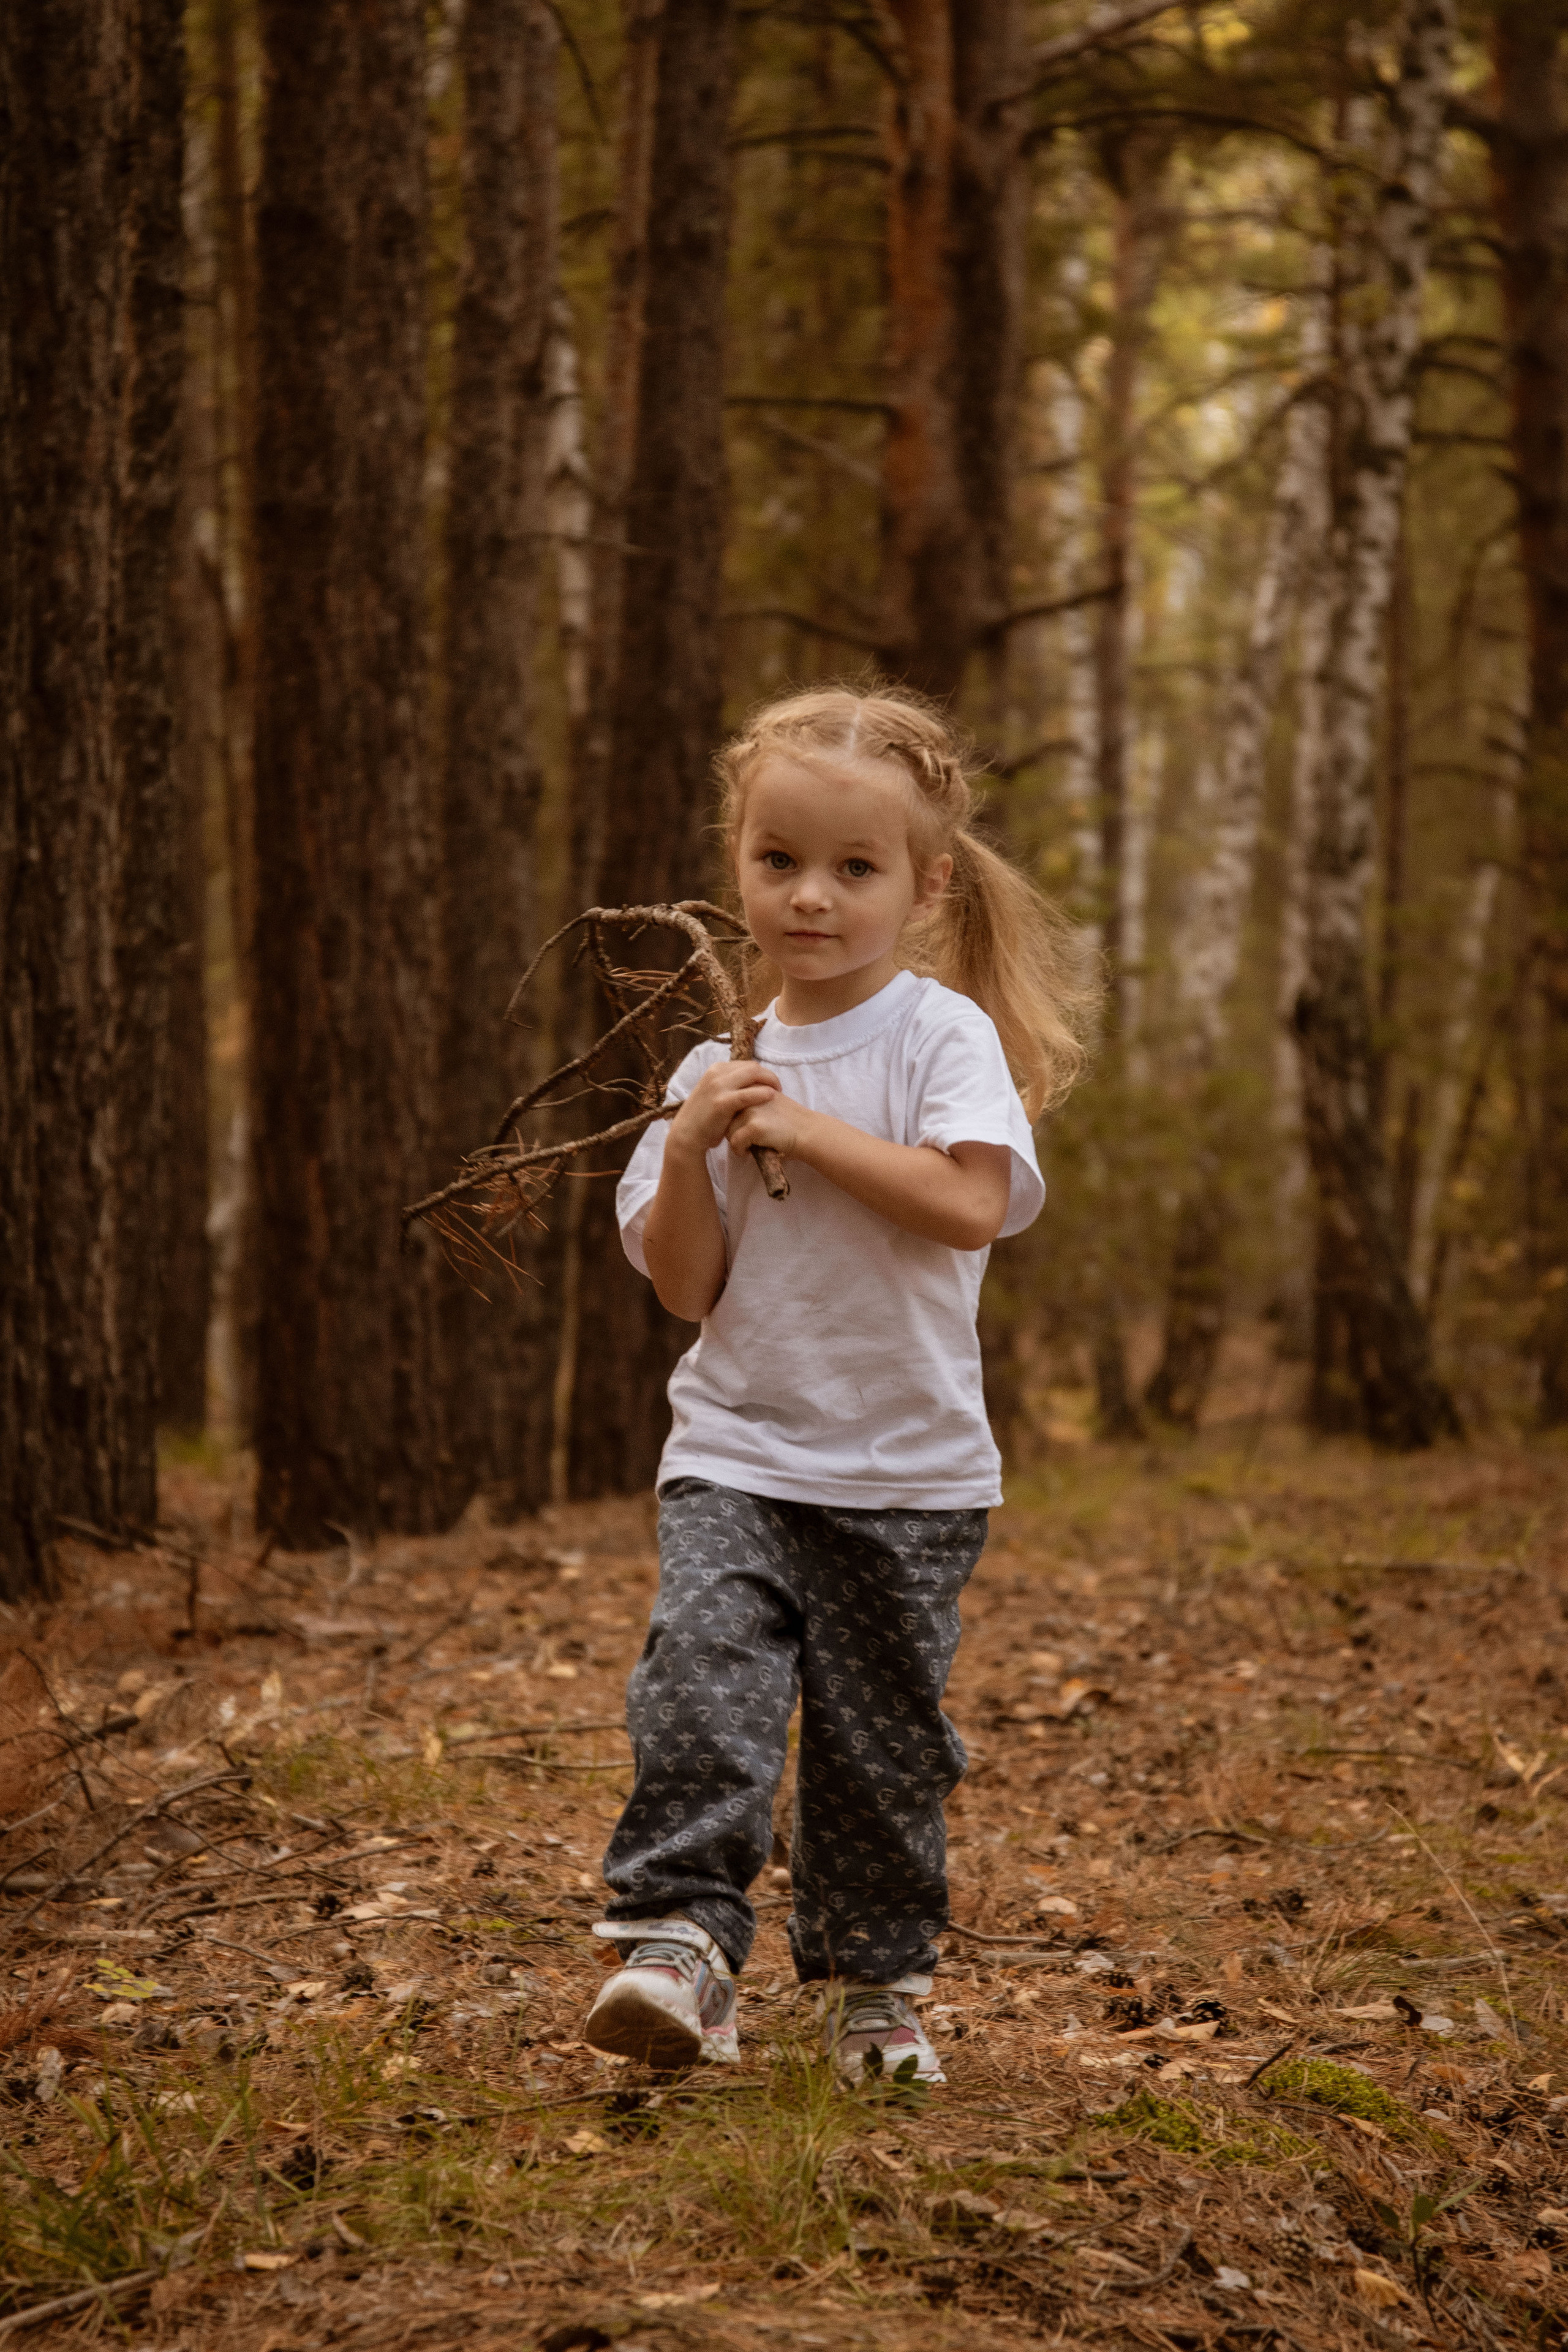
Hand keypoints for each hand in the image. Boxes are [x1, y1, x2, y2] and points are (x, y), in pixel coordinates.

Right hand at [667, 1059, 781, 1157]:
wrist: (687, 1134)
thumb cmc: (704, 1117)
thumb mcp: (715, 1094)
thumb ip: (730, 1086)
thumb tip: (750, 1083)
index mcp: (716, 1069)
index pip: (747, 1064)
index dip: (762, 1073)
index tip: (769, 1084)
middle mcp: (717, 1073)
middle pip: (753, 1067)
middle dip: (769, 1075)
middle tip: (778, 1088)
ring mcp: (719, 1086)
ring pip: (753, 1074)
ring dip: (770, 1081)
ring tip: (778, 1093)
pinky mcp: (722, 1102)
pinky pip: (749, 1093)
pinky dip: (763, 1093)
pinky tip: (772, 1097)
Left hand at [725, 1087, 814, 1161]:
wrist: (808, 1131)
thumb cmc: (788, 1121)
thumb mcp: (769, 1101)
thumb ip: (752, 1100)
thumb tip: (729, 1111)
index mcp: (753, 1086)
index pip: (730, 1101)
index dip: (733, 1117)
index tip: (743, 1127)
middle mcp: (750, 1095)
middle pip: (726, 1116)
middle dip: (733, 1128)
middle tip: (746, 1138)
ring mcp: (751, 1110)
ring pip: (728, 1130)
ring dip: (736, 1140)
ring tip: (750, 1144)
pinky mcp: (754, 1126)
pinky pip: (735, 1142)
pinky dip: (740, 1150)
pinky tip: (750, 1152)